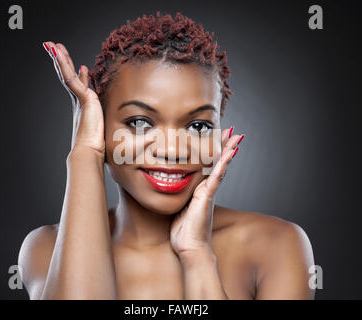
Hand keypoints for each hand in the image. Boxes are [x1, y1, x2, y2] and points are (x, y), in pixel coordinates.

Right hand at [43, 41, 104, 156]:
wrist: (90, 151)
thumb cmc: (99, 147)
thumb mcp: (109, 131)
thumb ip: (113, 126)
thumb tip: (124, 129)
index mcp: (85, 108)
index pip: (80, 87)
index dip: (79, 76)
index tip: (82, 67)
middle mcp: (79, 102)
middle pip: (69, 77)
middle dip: (64, 63)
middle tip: (56, 50)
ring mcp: (79, 100)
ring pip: (67, 74)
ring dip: (60, 59)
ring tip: (52, 45)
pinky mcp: (83, 98)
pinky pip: (70, 78)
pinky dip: (64, 64)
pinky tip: (58, 52)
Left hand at [170, 128, 244, 259]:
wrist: (190, 247)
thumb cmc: (184, 231)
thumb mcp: (179, 209)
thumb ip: (179, 198)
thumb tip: (169, 189)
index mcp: (199, 190)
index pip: (207, 167)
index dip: (213, 152)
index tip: (216, 138)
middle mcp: (206, 189)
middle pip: (217, 163)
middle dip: (224, 147)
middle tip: (231, 131)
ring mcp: (208, 193)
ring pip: (219, 167)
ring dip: (227, 150)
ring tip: (235, 136)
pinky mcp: (207, 197)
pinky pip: (216, 177)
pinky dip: (223, 164)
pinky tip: (229, 152)